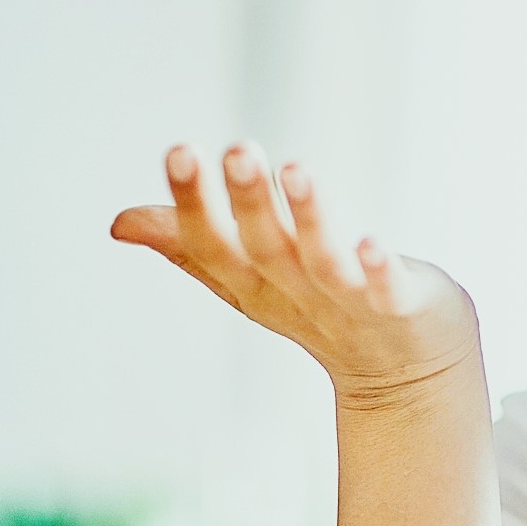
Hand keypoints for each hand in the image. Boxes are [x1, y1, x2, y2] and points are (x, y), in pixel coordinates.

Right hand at [111, 143, 479, 407]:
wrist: (407, 376)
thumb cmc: (321, 309)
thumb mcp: (249, 280)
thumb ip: (191, 246)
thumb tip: (120, 223)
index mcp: (254, 283)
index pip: (212, 245)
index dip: (194, 204)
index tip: (178, 150)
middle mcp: (296, 293)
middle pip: (265, 249)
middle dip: (250, 201)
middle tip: (237, 149)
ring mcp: (349, 304)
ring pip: (324, 262)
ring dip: (310, 220)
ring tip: (297, 169)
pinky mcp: (400, 309)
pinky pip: (388, 292)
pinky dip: (379, 270)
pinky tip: (372, 242)